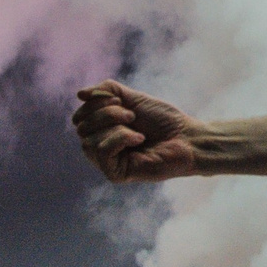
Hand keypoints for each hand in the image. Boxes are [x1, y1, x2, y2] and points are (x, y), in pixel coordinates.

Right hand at [73, 79, 203, 183]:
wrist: (188, 137)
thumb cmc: (163, 120)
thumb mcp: (133, 99)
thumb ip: (107, 92)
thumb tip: (78, 94)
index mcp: (102, 132)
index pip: (79, 117)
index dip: (96, 103)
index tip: (121, 100)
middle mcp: (101, 148)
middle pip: (81, 127)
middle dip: (106, 113)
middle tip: (132, 115)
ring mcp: (108, 163)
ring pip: (88, 140)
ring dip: (114, 125)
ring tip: (136, 127)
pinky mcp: (116, 174)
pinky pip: (101, 152)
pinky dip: (120, 138)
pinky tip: (139, 139)